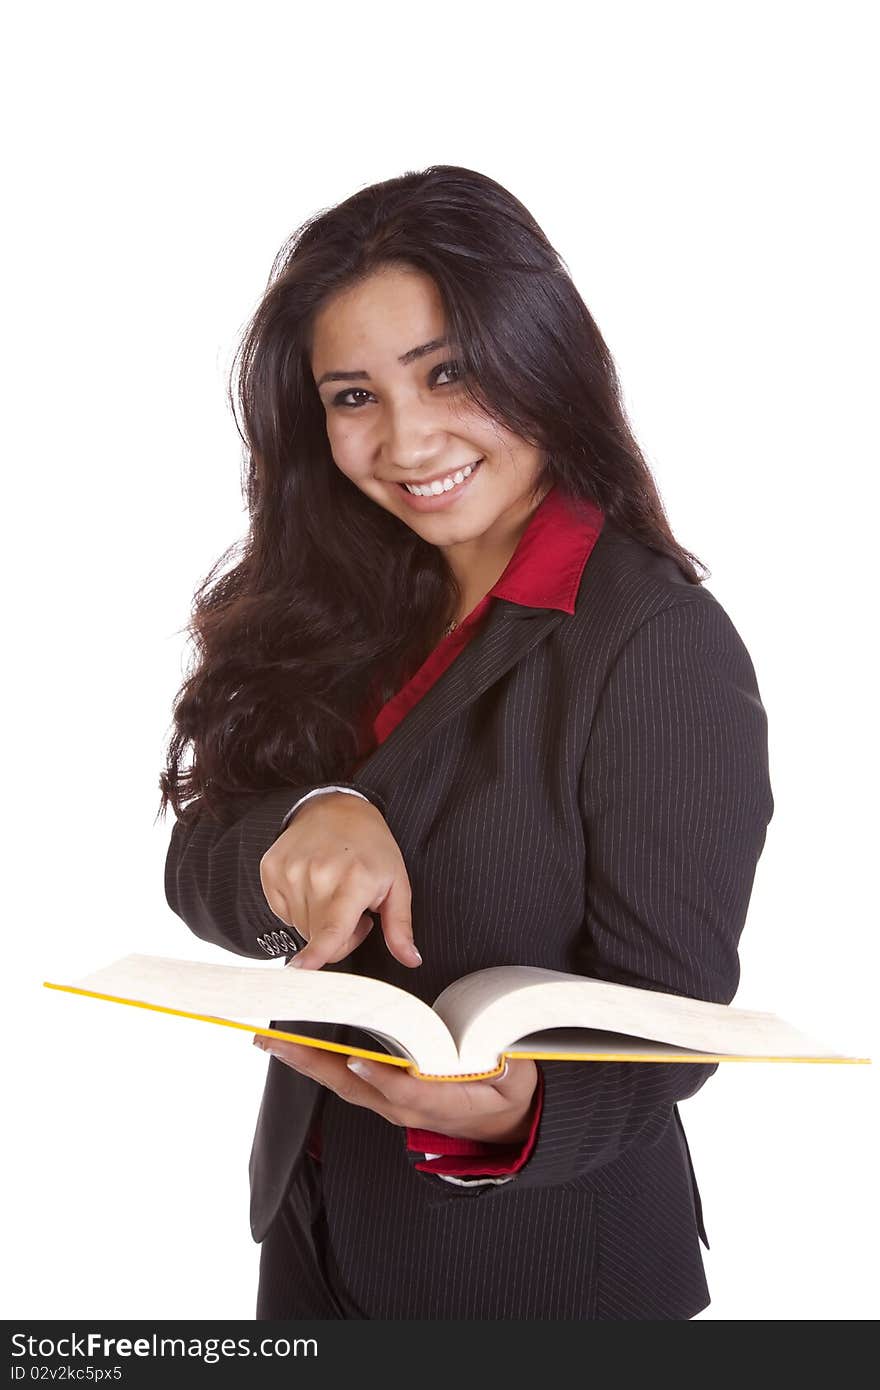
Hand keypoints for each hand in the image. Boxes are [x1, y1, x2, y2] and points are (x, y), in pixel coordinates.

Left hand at [254, 1037, 538, 1144]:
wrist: (505, 1125)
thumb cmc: (508, 1095)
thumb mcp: (515, 1079)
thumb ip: (504, 1067)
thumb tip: (498, 1055)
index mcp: (439, 1101)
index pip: (405, 1091)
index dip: (382, 1077)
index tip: (357, 1061)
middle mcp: (406, 1107)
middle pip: (354, 1086)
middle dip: (313, 1062)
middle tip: (277, 1040)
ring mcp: (391, 1105)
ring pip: (342, 1083)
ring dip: (306, 1061)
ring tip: (272, 1039)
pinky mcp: (385, 1098)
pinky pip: (346, 1081)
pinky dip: (318, 1063)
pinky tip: (297, 1047)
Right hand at [259, 792, 419, 970]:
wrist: (336, 808)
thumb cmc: (371, 848)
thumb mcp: (396, 883)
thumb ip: (400, 926)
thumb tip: (412, 960)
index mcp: (354, 880)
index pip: (332, 928)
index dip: (318, 954)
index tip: (301, 969)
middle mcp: (318, 875)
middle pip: (319, 937)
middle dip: (337, 935)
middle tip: (352, 907)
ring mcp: (291, 871)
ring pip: (300, 926)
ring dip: (317, 920)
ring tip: (333, 892)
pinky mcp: (271, 869)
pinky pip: (282, 911)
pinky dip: (298, 906)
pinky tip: (312, 884)